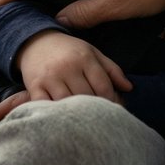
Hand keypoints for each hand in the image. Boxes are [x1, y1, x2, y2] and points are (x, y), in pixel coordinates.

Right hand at [0, 30, 131, 124]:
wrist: (36, 41)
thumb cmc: (69, 50)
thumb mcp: (93, 53)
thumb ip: (112, 70)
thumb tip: (129, 88)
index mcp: (85, 59)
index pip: (103, 87)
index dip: (112, 102)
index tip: (113, 111)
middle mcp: (68, 67)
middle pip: (86, 98)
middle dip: (95, 111)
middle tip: (100, 121)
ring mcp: (50, 77)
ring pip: (67, 104)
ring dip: (75, 115)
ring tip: (83, 123)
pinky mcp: (35, 85)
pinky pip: (44, 105)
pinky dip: (53, 114)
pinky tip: (61, 120)